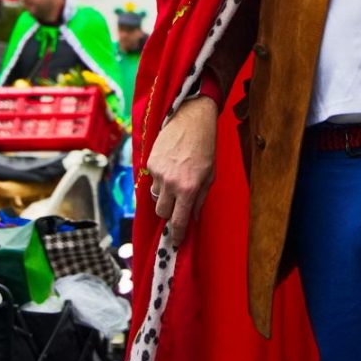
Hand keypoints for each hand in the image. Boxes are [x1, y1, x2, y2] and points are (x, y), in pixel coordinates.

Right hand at [146, 95, 216, 246]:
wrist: (191, 119)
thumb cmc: (206, 147)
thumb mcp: (210, 175)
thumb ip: (200, 199)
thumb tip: (193, 218)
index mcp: (189, 188)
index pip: (179, 221)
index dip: (177, 234)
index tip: (176, 241)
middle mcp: (171, 183)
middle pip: (162, 212)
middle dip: (169, 213)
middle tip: (177, 206)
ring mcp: (158, 173)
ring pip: (155, 197)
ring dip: (163, 196)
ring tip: (175, 180)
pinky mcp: (150, 163)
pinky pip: (151, 181)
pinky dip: (159, 181)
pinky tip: (169, 168)